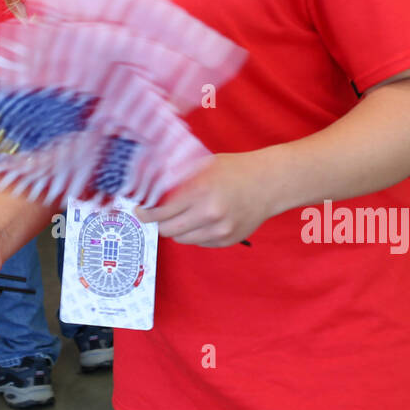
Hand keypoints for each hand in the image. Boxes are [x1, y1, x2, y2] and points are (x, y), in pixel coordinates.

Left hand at [136, 152, 279, 247]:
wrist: (268, 183)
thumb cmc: (234, 170)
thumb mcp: (203, 166)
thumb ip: (179, 178)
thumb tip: (150, 187)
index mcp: (200, 191)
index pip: (161, 212)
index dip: (146, 213)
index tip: (140, 210)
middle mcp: (209, 214)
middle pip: (168, 230)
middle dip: (159, 223)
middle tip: (156, 215)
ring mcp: (220, 230)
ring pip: (182, 239)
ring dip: (176, 229)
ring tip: (180, 216)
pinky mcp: (227, 240)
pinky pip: (199, 243)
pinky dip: (194, 234)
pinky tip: (200, 220)